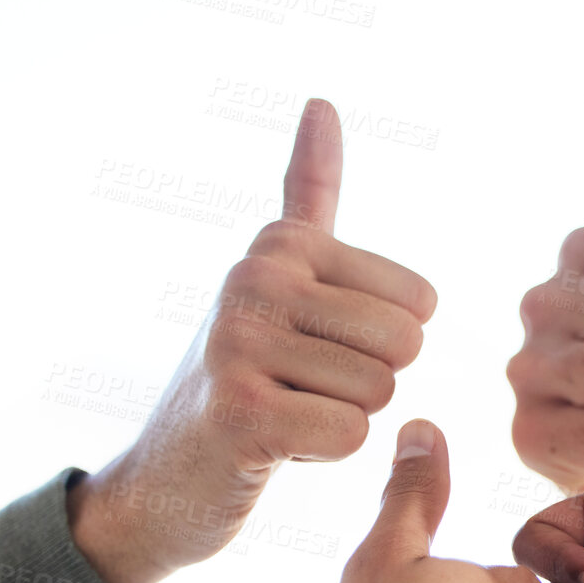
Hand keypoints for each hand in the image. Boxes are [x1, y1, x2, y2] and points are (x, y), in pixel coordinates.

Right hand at [70, 98, 438, 582]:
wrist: (163, 480)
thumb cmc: (242, 379)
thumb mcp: (278, 279)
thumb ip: (308, 196)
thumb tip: (323, 102)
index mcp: (280, 245)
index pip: (420, 301)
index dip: (380, 345)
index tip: (313, 350)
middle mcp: (255, 278)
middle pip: (405, 344)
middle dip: (366, 385)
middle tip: (299, 390)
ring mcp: (241, 342)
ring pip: (380, 392)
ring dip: (339, 419)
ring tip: (280, 413)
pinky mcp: (242, 412)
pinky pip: (351, 432)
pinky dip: (321, 452)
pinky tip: (269, 446)